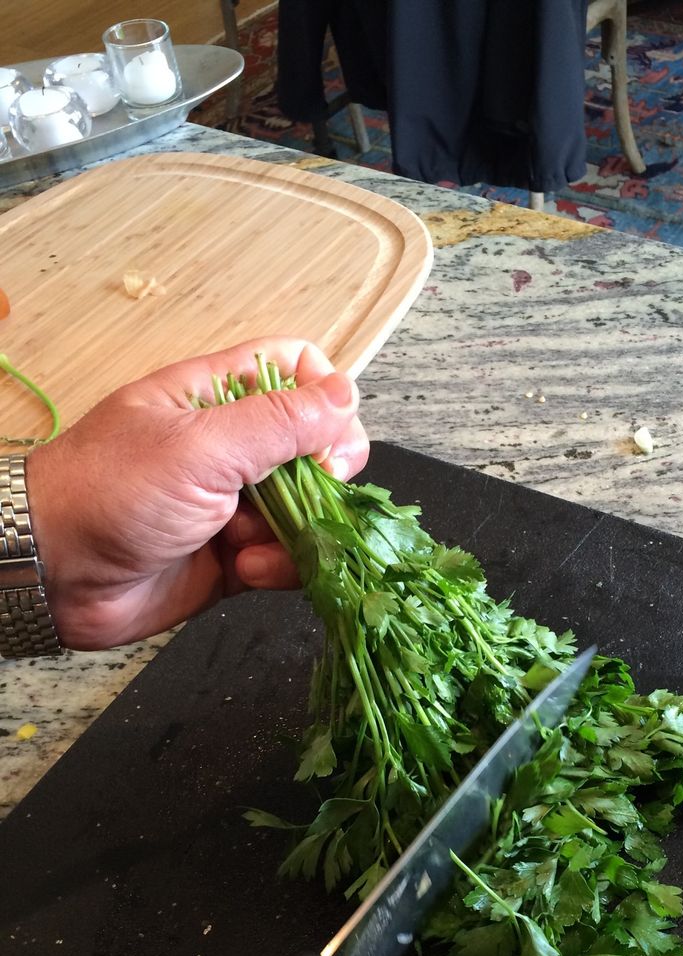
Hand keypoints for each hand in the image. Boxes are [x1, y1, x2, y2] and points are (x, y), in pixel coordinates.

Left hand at [26, 337, 368, 649]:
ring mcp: (237, 504)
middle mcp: (232, 447)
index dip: (325, 397)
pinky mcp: (238, 557)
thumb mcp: (199, 446)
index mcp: (218, 398)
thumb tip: (346, 396)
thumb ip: (279, 422)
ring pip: (309, 509)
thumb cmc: (108, 493)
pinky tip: (249, 571)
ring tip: (256, 545)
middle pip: (315, 445)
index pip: (296, 370)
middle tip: (312, 494)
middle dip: (324, 476)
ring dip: (300, 531)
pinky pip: (289, 557)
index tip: (326, 436)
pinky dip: (282, 567)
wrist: (54, 575)